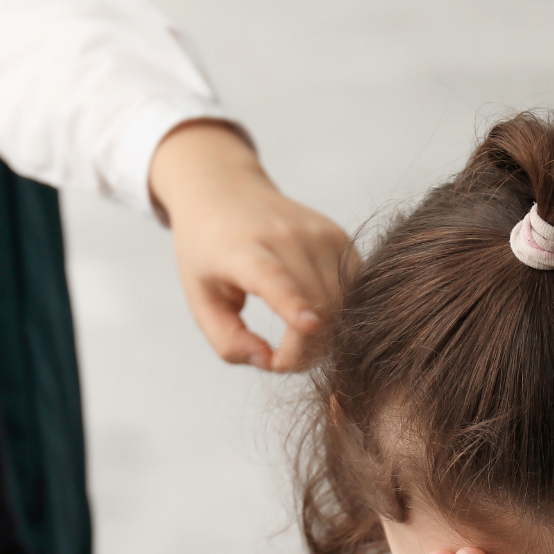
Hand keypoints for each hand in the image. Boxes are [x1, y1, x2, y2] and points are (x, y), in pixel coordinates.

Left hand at [149, 121, 357, 372]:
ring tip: (294, 341)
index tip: (309, 326)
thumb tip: (269, 362)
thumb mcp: (200, 299)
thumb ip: (227, 340)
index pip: (273, 277)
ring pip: (340, 304)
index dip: (292, 304)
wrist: (226, 191)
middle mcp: (285, 235)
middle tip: (279, 360)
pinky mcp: (340, 238)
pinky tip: (315, 317)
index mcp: (241, 249)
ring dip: (324, 338)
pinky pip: (353, 291)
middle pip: (316, 307)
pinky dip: (339, 315)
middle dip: (304, 351)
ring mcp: (319, 234)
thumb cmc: (208, 252)